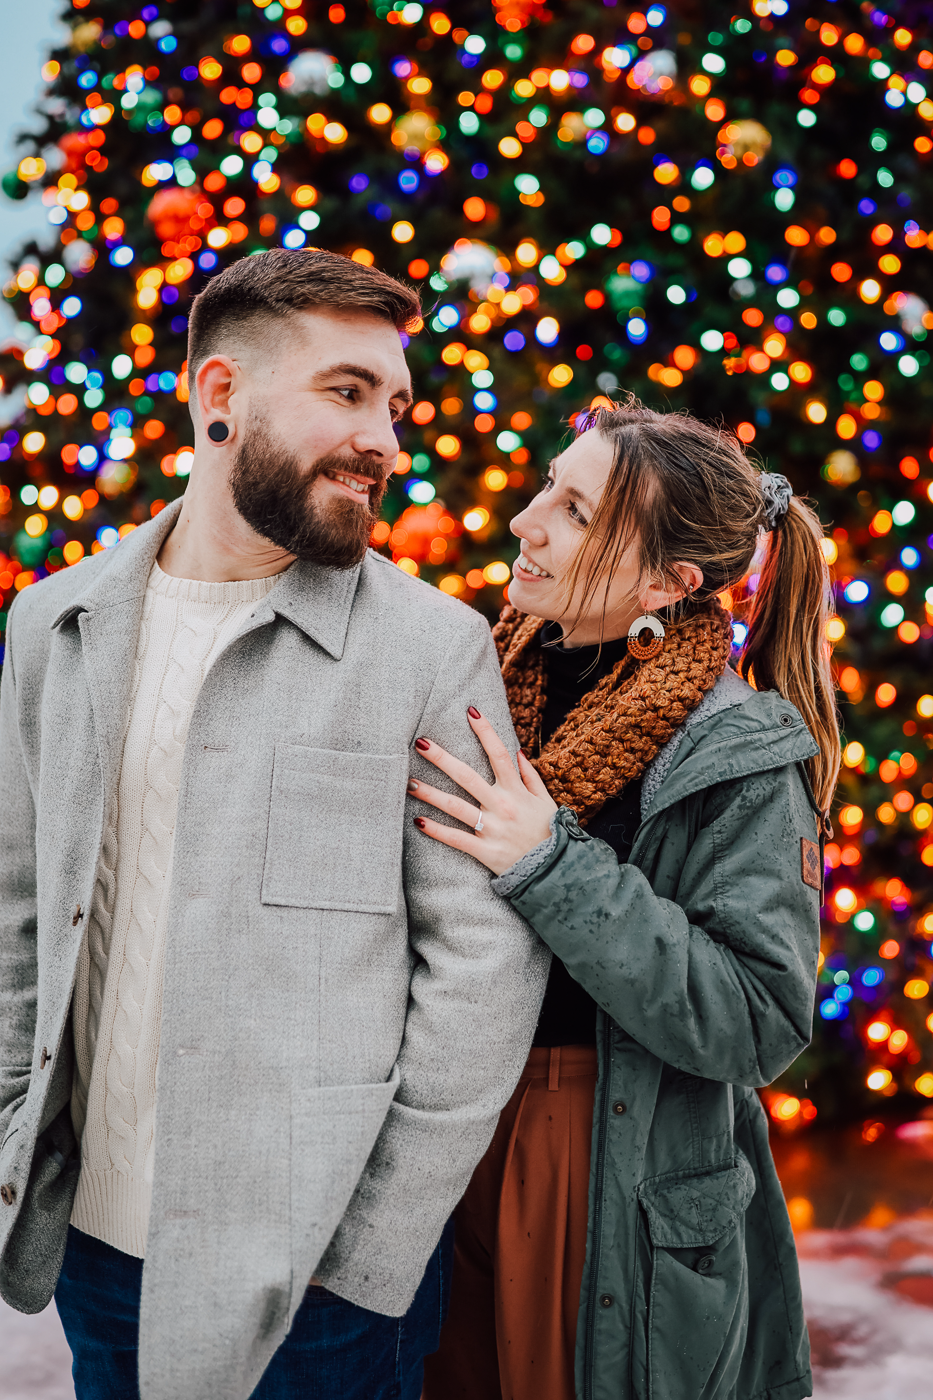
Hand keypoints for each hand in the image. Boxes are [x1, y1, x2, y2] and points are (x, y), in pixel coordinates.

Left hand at [409, 707, 557, 876]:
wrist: (555, 870)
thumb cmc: (550, 832)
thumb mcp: (546, 801)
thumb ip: (530, 776)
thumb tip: (517, 751)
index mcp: (516, 791)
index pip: (499, 754)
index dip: (486, 731)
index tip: (471, 711)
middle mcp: (502, 806)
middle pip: (467, 776)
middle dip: (442, 758)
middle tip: (421, 743)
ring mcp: (492, 829)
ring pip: (455, 807)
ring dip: (430, 794)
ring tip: (409, 783)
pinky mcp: (485, 851)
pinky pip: (457, 839)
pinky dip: (437, 831)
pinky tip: (418, 821)